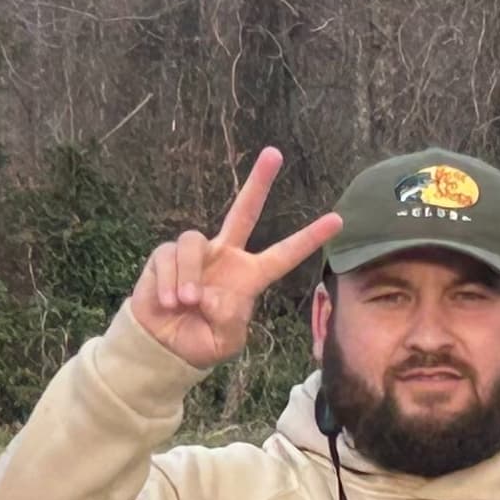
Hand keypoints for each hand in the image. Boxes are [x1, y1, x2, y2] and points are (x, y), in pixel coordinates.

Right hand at [128, 146, 342, 371]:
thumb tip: (211, 295)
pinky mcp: (167, 255)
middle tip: (275, 154)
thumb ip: (228, 321)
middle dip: (259, 182)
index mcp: (248, 277)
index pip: (283, 254)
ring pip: (194, 241)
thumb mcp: (224, 342)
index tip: (337, 221)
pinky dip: (168, 281)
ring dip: (188, 276)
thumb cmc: (199, 342)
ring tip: (184, 303)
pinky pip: (169, 256)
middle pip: (244, 212)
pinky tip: (167, 302)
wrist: (163, 346)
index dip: (308, 238)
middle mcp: (225, 257)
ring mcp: (198, 253)